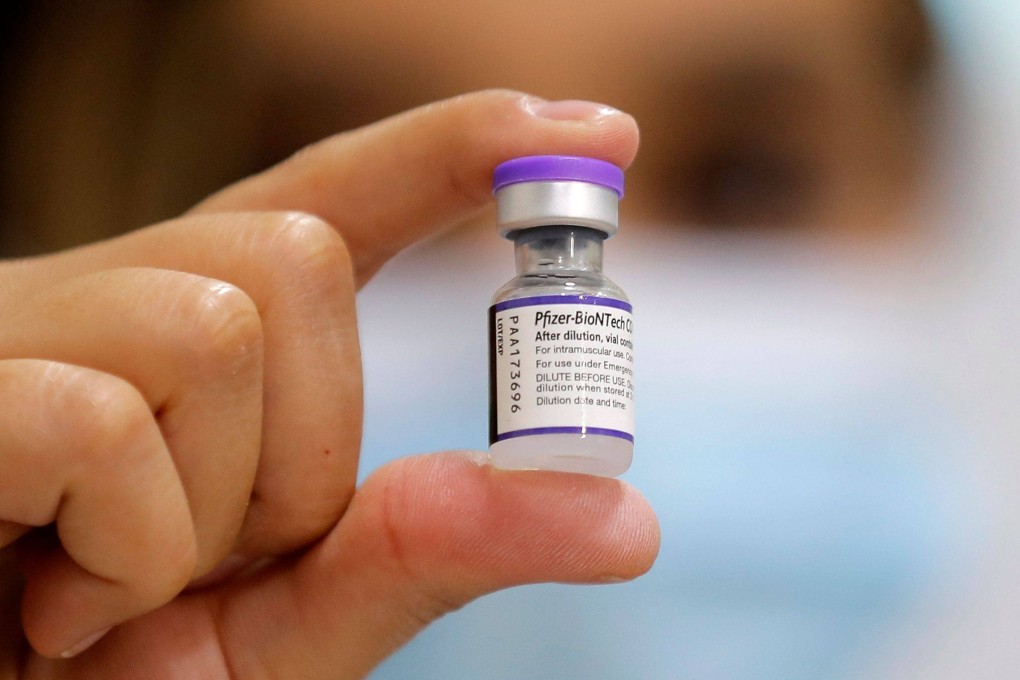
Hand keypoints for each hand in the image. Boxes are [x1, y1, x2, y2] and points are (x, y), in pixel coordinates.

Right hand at [0, 90, 658, 678]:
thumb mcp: (292, 624)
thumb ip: (427, 553)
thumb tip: (628, 522)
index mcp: (190, 338)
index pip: (333, 206)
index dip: (453, 156)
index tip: (587, 131)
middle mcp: (110, 302)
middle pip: (299, 262)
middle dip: (304, 450)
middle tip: (209, 563)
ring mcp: (23, 332)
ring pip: (219, 328)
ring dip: (215, 511)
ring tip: (113, 592)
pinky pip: (106, 424)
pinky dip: (126, 555)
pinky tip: (53, 603)